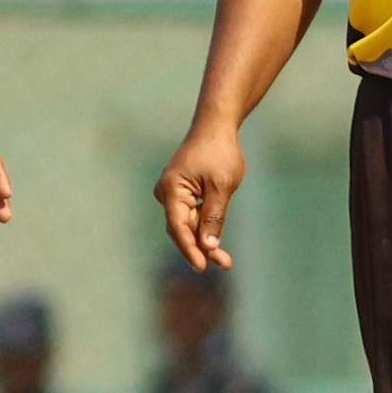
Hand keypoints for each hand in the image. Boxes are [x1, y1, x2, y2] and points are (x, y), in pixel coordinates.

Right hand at [156, 121, 243, 270]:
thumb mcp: (221, 185)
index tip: (202, 266)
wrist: (216, 126)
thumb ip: (213, 216)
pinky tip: (215, 243)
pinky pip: (191, 215)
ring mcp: (172, 193)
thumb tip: (208, 246)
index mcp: (172, 189)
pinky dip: (204, 227)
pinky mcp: (182, 193)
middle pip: (183, 228)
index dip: (190, 249)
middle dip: (201, 248)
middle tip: (225, 264)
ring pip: (187, 224)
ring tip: (224, 260)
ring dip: (204, 240)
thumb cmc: (219, 152)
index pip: (178, 227)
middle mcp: (166, 193)